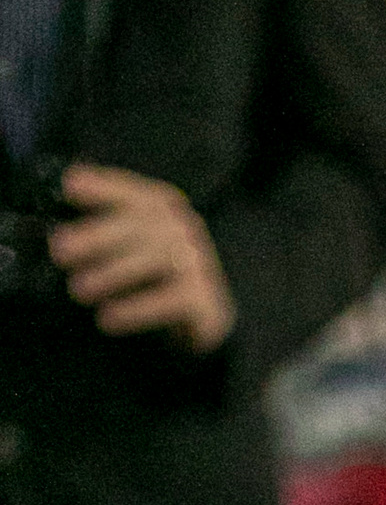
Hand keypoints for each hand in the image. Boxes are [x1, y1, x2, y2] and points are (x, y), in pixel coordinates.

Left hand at [48, 165, 234, 352]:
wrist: (206, 318)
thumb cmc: (158, 274)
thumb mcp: (133, 243)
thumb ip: (106, 229)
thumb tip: (61, 235)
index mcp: (162, 205)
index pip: (129, 191)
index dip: (101, 187)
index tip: (69, 187)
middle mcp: (183, 227)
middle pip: (139, 226)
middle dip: (95, 237)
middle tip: (60, 252)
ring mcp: (197, 262)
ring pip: (152, 261)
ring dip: (110, 274)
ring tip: (78, 290)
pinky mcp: (203, 299)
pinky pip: (166, 300)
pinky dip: (134, 309)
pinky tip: (109, 318)